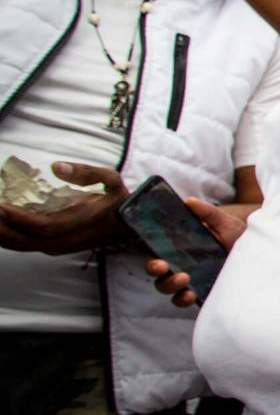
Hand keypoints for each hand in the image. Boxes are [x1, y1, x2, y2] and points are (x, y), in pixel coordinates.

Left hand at [0, 161, 127, 253]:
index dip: (19, 218)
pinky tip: (1, 228)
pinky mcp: (57, 247)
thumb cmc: (120, 201)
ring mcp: (61, 247)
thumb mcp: (111, 180)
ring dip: (3, 236)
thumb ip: (87, 172)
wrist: (132, 226)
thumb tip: (56, 167)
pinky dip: (10, 239)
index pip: (43, 226)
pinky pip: (28, 246)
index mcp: (80, 223)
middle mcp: (68, 239)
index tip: (1, 205)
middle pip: (26, 241)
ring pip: (24, 246)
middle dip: (2, 230)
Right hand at [144, 196, 246, 307]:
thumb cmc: (239, 236)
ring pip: (171, 291)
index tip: (158, 260)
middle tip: (165, 267)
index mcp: (181, 251)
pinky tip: (192, 294)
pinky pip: (189, 301)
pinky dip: (185, 300)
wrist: (262, 251)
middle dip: (158, 274)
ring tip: (184, 278)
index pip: (158, 258)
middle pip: (160, 277)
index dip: (153, 262)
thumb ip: (207, 213)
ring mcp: (194, 283)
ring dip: (171, 286)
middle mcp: (183, 268)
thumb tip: (189, 202)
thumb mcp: (224, 222)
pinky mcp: (206, 294)